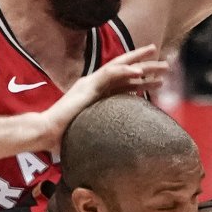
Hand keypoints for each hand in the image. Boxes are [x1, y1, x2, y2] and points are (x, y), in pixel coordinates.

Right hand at [39, 44, 168, 151]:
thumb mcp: (91, 131)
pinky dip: (125, 71)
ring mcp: (91, 83)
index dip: (141, 80)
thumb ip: (103, 132)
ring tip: (158, 60)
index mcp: (96, 94)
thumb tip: (117, 151)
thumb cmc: (65, 138)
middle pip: (124, 71)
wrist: (47, 133)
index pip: (122, 83)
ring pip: (120, 67)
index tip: (158, 80)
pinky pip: (109, 74)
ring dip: (140, 63)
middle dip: (145, 65)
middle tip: (164, 62)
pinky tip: (140, 71)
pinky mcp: (87, 86)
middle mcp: (94, 85)